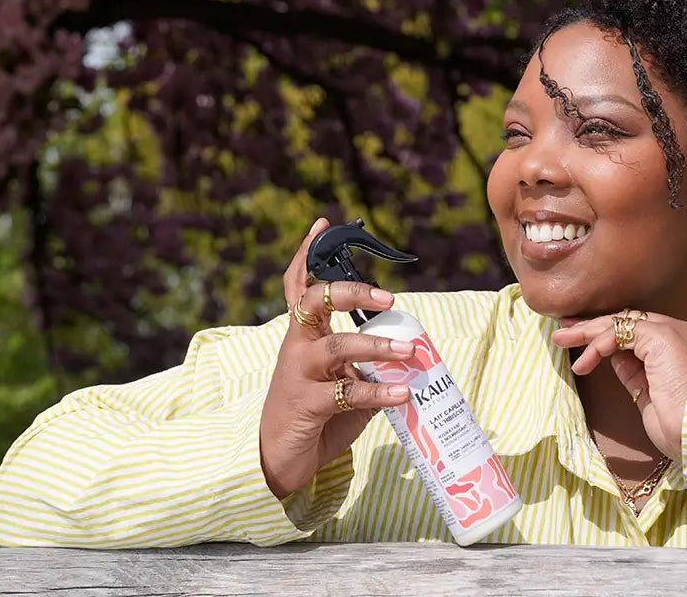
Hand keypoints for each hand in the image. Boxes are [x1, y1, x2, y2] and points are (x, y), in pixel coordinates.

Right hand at [259, 218, 415, 498]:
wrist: (278, 462)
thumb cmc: (314, 415)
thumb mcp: (342, 382)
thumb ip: (366, 364)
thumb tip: (408, 355)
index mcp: (303, 335)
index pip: (299, 285)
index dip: (307, 254)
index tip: (323, 224)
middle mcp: (297, 346)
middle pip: (315, 302)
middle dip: (351, 292)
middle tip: (388, 297)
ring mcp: (298, 374)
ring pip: (334, 345)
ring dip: (375, 345)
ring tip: (408, 350)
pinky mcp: (306, 404)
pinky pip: (346, 392)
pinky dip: (379, 390)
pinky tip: (402, 394)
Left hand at [551, 312, 686, 462]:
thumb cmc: (683, 428)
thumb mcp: (653, 396)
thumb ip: (636, 372)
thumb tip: (614, 357)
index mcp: (686, 347)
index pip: (641, 332)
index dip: (609, 336)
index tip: (584, 343)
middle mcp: (682, 333)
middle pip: (629, 321)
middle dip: (593, 327)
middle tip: (565, 330)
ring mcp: (674, 332)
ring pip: (621, 322)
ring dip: (588, 332)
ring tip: (562, 339)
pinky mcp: (661, 337)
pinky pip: (620, 333)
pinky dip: (598, 345)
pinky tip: (585, 362)